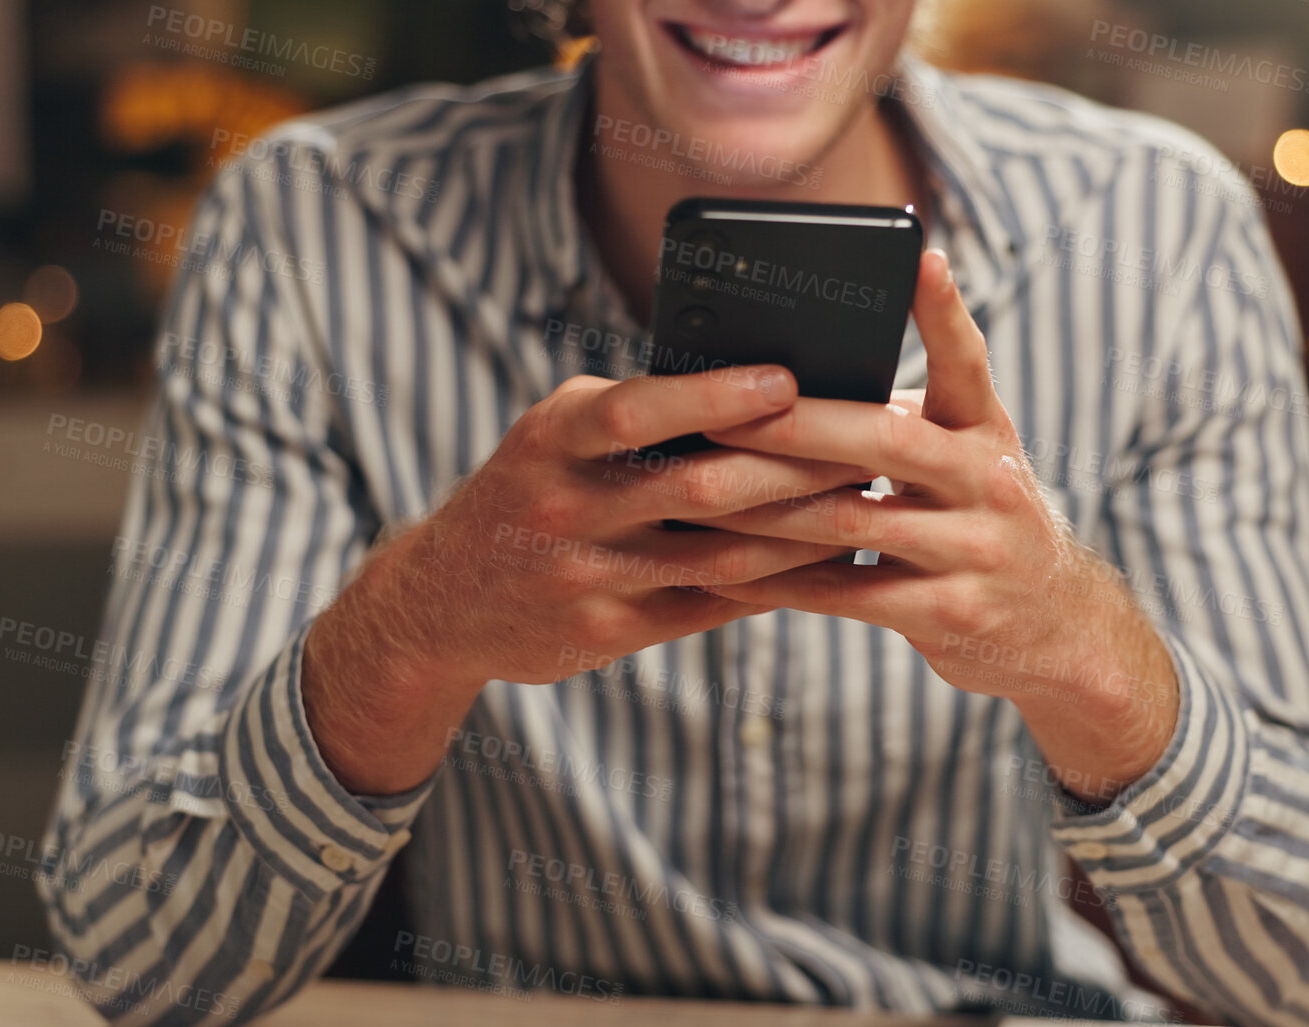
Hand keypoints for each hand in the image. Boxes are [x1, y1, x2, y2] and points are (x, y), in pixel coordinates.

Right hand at [304, 363, 868, 792]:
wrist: (440, 603)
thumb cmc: (528, 492)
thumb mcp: (554, 436)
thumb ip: (632, 414)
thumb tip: (752, 387)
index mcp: (554, 438)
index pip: (640, 411)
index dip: (717, 396)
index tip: (787, 381)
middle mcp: (567, 507)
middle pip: (701, 487)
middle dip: (794, 467)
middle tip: (869, 445)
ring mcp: (587, 577)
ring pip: (721, 554)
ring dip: (803, 532)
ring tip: (865, 504)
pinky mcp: (609, 633)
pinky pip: (711, 605)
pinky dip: (776, 584)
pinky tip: (827, 565)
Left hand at [683, 251, 1179, 800]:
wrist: (1059, 624)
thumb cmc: (982, 521)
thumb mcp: (968, 458)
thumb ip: (906, 422)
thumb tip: (798, 382)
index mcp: (985, 432)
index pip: (968, 361)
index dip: (943, 311)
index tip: (918, 257)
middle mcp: (989, 483)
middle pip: (888, 441)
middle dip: (801, 425)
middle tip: (727, 411)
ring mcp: (974, 550)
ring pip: (855, 520)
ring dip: (768, 509)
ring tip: (701, 493)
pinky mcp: (950, 613)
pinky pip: (850, 595)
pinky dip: (782, 584)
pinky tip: (726, 573)